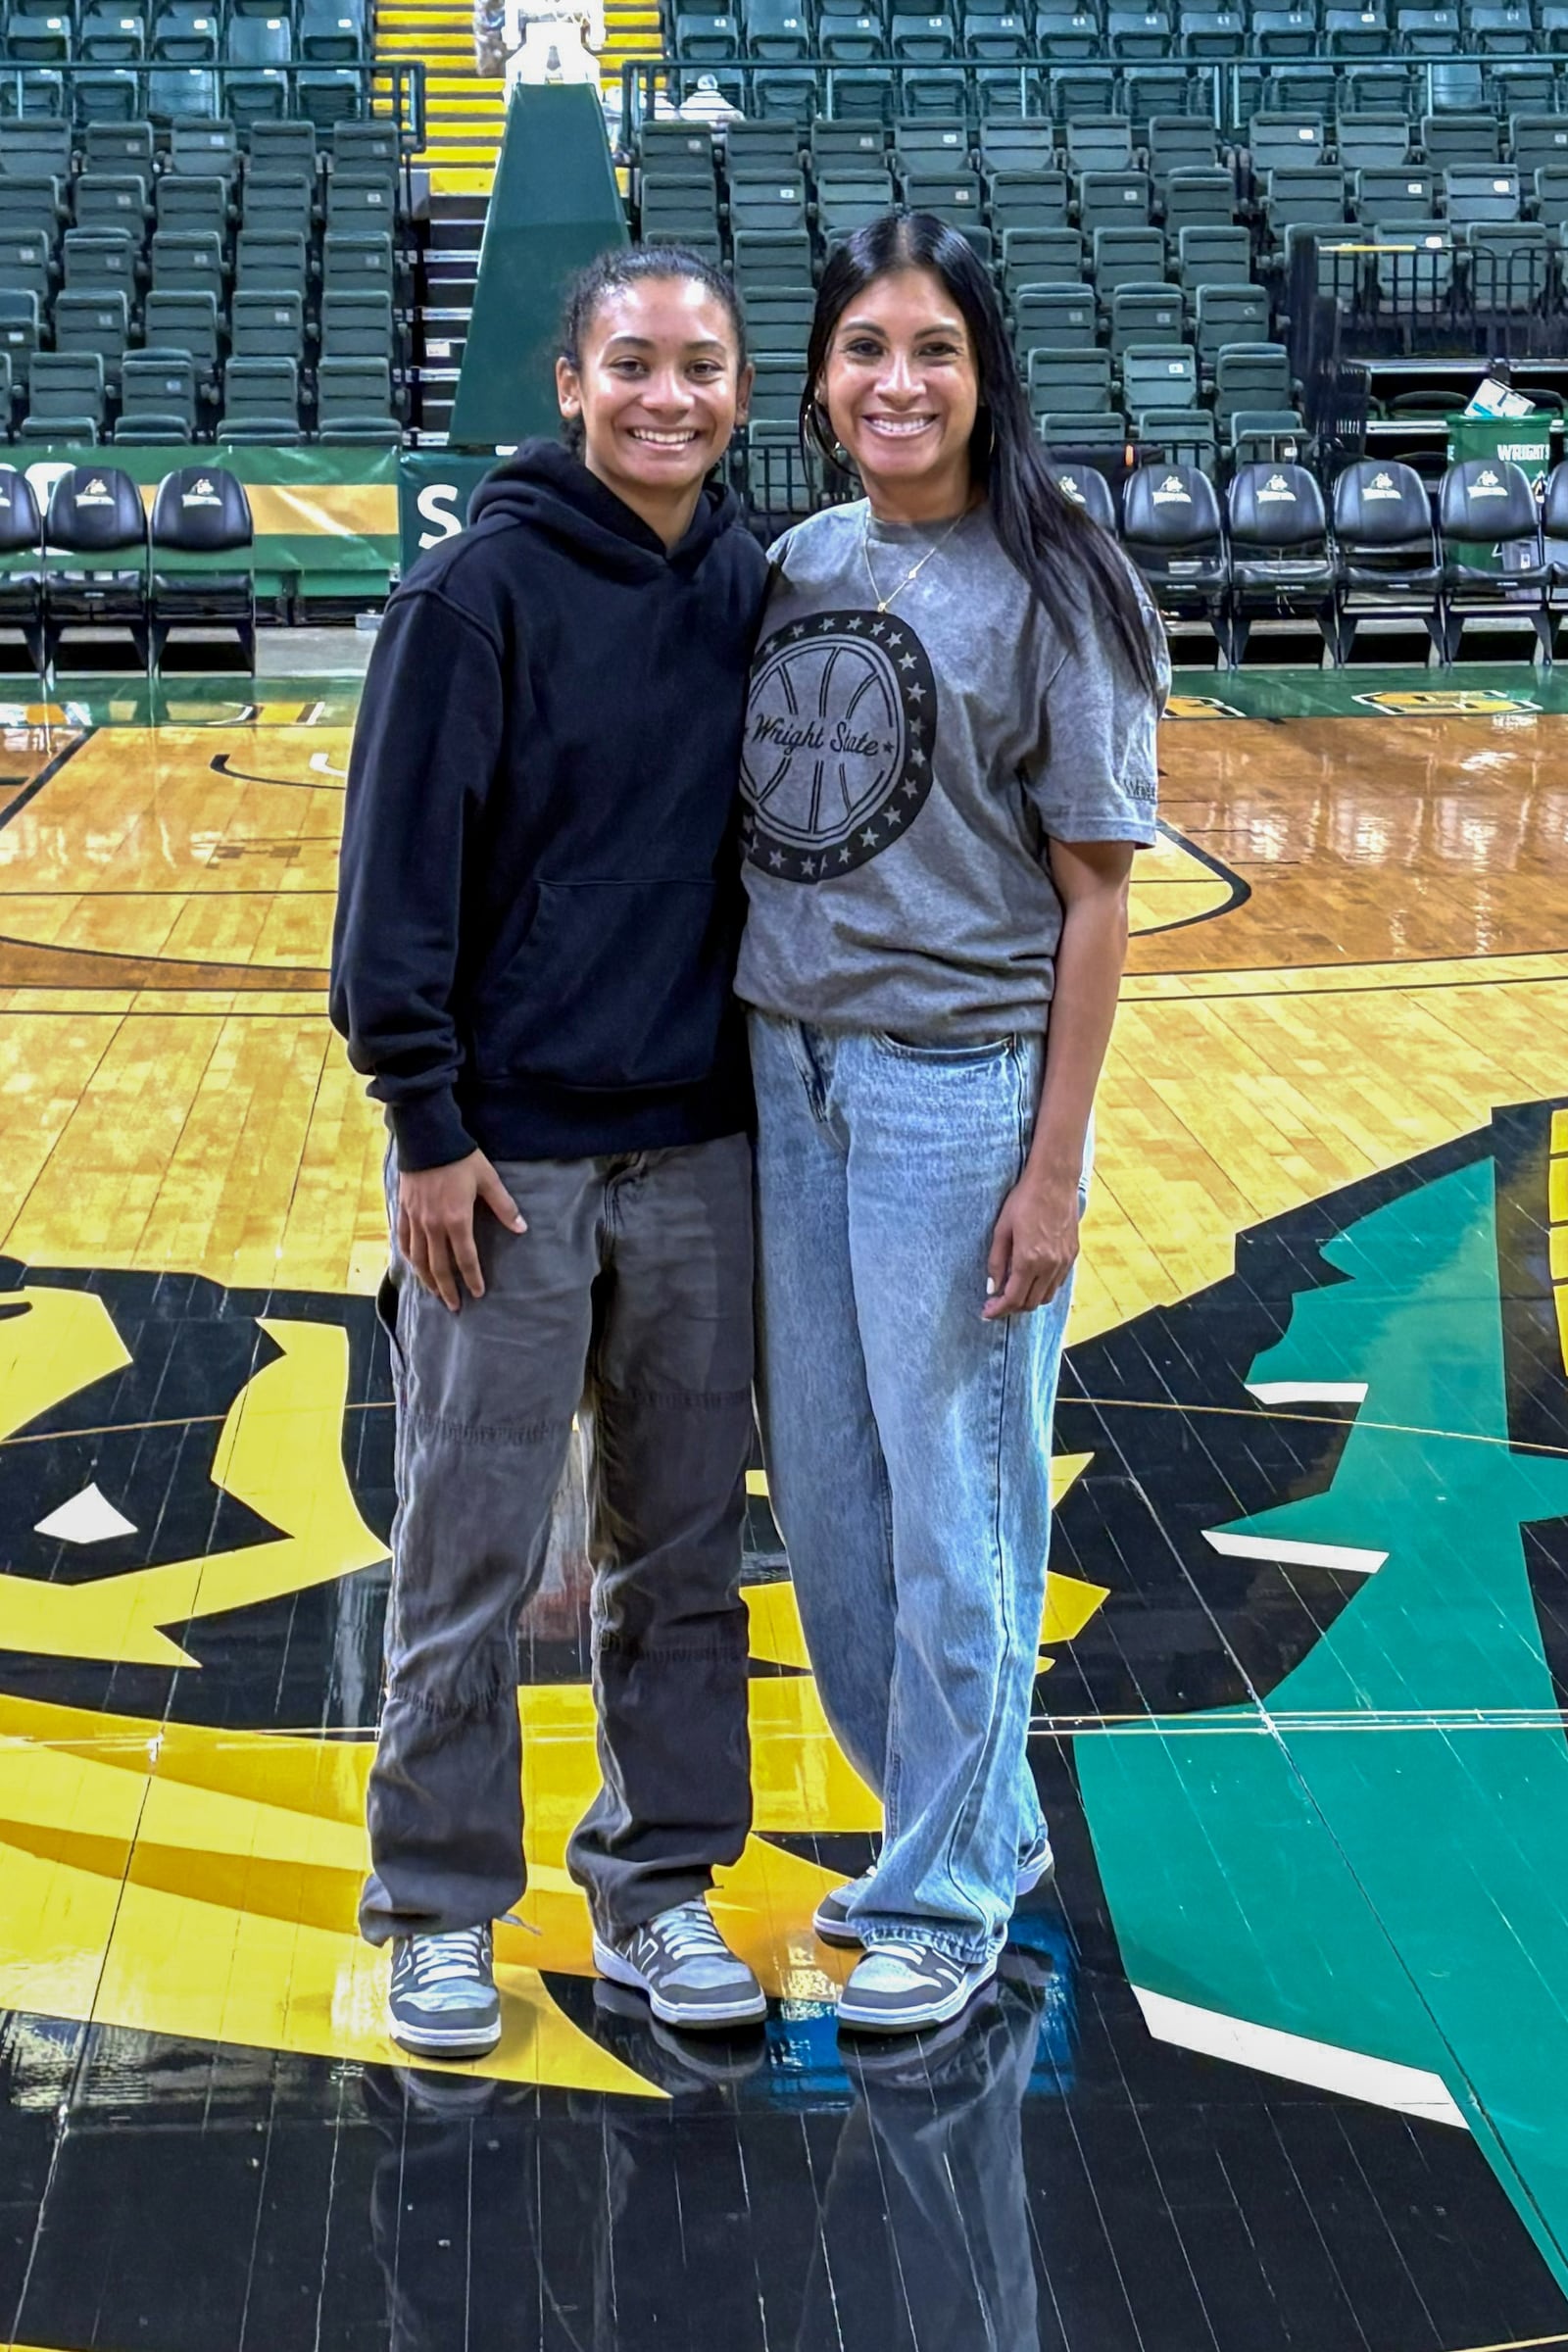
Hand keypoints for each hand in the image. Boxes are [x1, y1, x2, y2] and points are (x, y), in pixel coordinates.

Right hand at [398, 1151, 525, 1311]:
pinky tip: (413, 1265)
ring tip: (434, 1293)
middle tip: (454, 1306)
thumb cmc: (460, 1158)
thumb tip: (521, 1228)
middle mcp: (433, 1225)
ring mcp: (415, 1219)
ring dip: (426, 1279)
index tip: (477, 1293)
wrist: (427, 1138)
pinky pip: (403, 1241)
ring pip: (418, 1258)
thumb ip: (504, 1206)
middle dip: (447, 1289)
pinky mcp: (403, 1210)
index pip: (465, 1258)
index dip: (472, 1278)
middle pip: (439, 1266)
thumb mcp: (488, 1179)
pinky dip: (408, 1257)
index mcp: (456, 1219)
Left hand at [983, 1169, 1079, 1319]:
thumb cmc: (1024, 1200)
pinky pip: (1057, 1282)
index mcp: (1029, 1260)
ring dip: (1029, 1300)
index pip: (1013, 1299)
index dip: (999, 1310)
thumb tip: (992, 1288)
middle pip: (1031, 1303)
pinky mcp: (1072, 1254)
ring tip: (1013, 1292)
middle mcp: (1049, 1266)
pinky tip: (1032, 1279)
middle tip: (996, 1303)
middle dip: (1012, 1308)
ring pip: (1046, 1296)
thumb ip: (997, 1261)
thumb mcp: (1002, 1229)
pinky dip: (1043, 1288)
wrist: (1054, 1181)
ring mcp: (1064, 1261)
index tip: (987, 1312)